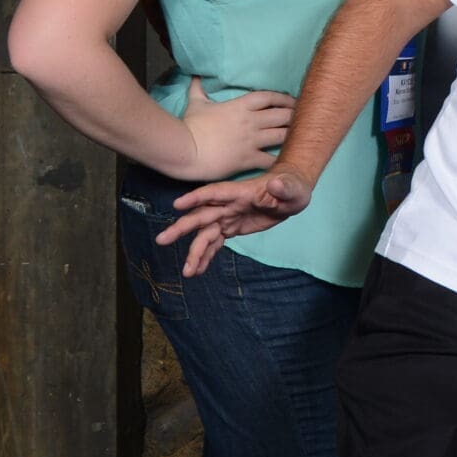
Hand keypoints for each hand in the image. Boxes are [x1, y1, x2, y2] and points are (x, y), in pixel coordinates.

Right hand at [154, 170, 313, 276]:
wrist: (290, 193)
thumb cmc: (292, 186)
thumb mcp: (293, 188)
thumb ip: (284, 188)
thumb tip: (277, 184)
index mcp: (240, 193)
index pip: (214, 193)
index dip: (196, 197)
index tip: (177, 205)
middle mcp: (228, 205)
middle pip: (201, 216)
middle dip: (182, 228)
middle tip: (162, 240)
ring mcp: (228, 217)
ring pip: (205, 234)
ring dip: (195, 252)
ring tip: (187, 272)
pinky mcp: (231, 227)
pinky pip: (215, 242)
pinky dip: (206, 255)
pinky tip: (197, 270)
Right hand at [177, 77, 292, 178]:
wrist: (186, 150)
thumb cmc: (191, 126)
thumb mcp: (196, 103)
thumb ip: (198, 89)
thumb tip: (196, 75)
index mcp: (241, 106)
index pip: (270, 97)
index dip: (284, 99)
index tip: (294, 102)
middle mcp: (251, 121)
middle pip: (282, 115)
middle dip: (295, 117)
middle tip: (305, 120)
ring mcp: (252, 140)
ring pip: (282, 135)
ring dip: (293, 136)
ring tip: (303, 138)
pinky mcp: (249, 159)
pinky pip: (271, 160)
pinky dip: (281, 160)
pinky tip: (289, 161)